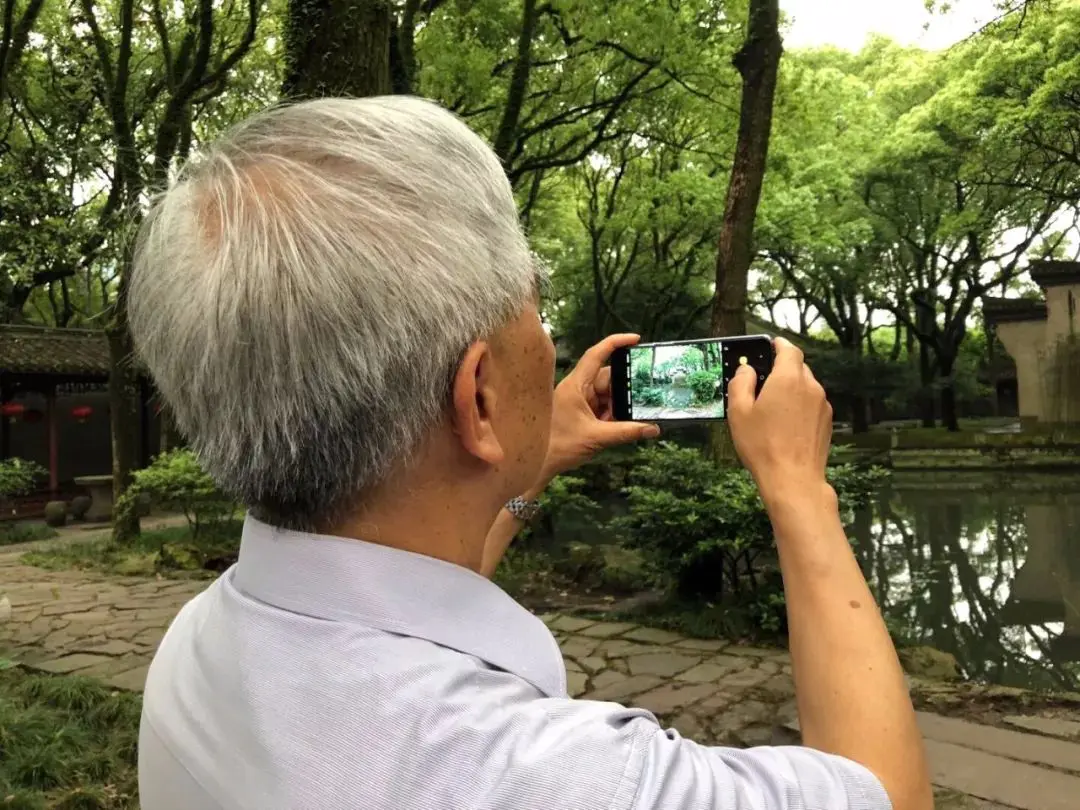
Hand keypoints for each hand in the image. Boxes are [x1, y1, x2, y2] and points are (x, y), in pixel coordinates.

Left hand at [539, 334, 659, 482]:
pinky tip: (620, 424)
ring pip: (607, 394)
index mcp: (575, 386)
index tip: (635, 339)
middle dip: (625, 388)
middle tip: (644, 397)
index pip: (596, 355)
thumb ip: (626, 432)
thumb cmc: (559, 447)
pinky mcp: (580, 412)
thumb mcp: (597, 438)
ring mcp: (578, 400)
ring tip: (633, 416)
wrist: (538, 465)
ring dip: (619, 405)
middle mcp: (576, 388)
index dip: (616, 343)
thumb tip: (652, 428)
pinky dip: (612, 414)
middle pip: (607, 378)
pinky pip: (602, 406)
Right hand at [727, 337, 832, 503]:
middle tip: (762, 384)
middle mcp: (810, 387)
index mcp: (788, 379)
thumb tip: (746, 370)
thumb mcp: (739, 412)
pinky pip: (812, 404)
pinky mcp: (827, 422)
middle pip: (798, 367)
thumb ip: (740, 383)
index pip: (788, 349)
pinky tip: (785, 425)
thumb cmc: (763, 446)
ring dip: (790, 390)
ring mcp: (822, 405)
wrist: (793, 479)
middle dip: (781, 370)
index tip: (770, 345)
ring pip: (805, 387)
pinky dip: (800, 406)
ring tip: (771, 410)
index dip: (778, 344)